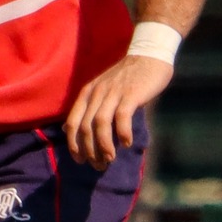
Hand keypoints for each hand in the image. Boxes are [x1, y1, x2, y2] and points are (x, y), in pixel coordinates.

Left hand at [64, 54, 172, 168]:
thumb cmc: (128, 78)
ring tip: (110, 159)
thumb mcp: (103, 91)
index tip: (80, 160)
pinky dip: (122, 133)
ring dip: (104, 146)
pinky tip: (126, 144)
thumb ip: (90, 109)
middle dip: (89, 151)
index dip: (73, 145)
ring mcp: (112, 93)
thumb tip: (72, 130)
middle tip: (98, 166)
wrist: (150, 55)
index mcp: (86, 94)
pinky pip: (121, 117)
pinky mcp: (130, 94)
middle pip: (84, 128)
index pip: (71, 123)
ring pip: (100, 124)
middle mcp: (96, 93)